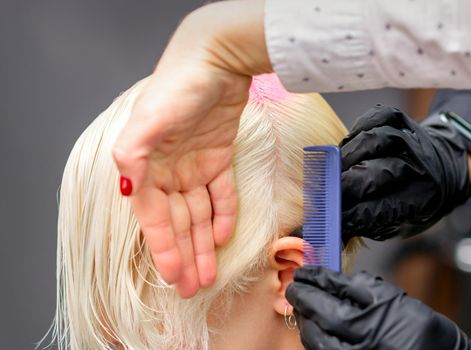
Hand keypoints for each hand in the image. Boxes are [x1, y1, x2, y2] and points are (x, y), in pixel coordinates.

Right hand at [112, 0, 269, 296]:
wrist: (217, 59)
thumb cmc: (180, 85)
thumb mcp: (150, 117)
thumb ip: (133, 153)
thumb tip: (123, 187)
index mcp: (147, 166)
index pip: (154, 216)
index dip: (163, 247)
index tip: (171, 276)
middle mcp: (168, 170)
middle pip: (177, 221)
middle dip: (184, 255)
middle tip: (192, 287)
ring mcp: (193, 165)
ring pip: (199, 213)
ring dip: (203, 243)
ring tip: (209, 274)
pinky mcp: (218, 157)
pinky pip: (220, 192)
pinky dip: (223, 213)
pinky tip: (224, 235)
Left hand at [286, 267, 470, 349]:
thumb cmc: (426, 331)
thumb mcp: (395, 299)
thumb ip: (363, 287)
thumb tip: (333, 278)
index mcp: (373, 318)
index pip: (332, 292)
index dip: (315, 279)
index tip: (305, 272)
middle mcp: (362, 342)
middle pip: (320, 317)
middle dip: (303, 299)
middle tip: (295, 288)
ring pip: (317, 341)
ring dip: (306, 322)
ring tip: (304, 309)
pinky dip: (315, 342)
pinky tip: (316, 330)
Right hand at [340, 105, 470, 240]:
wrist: (444, 166)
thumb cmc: (414, 198)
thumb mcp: (400, 223)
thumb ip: (367, 224)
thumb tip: (334, 228)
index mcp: (423, 200)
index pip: (383, 209)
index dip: (354, 214)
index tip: (333, 216)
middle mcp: (422, 168)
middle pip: (380, 173)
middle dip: (348, 184)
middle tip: (327, 192)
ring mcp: (412, 139)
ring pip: (376, 141)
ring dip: (349, 155)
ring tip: (334, 168)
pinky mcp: (401, 119)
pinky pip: (376, 117)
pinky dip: (357, 129)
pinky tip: (348, 144)